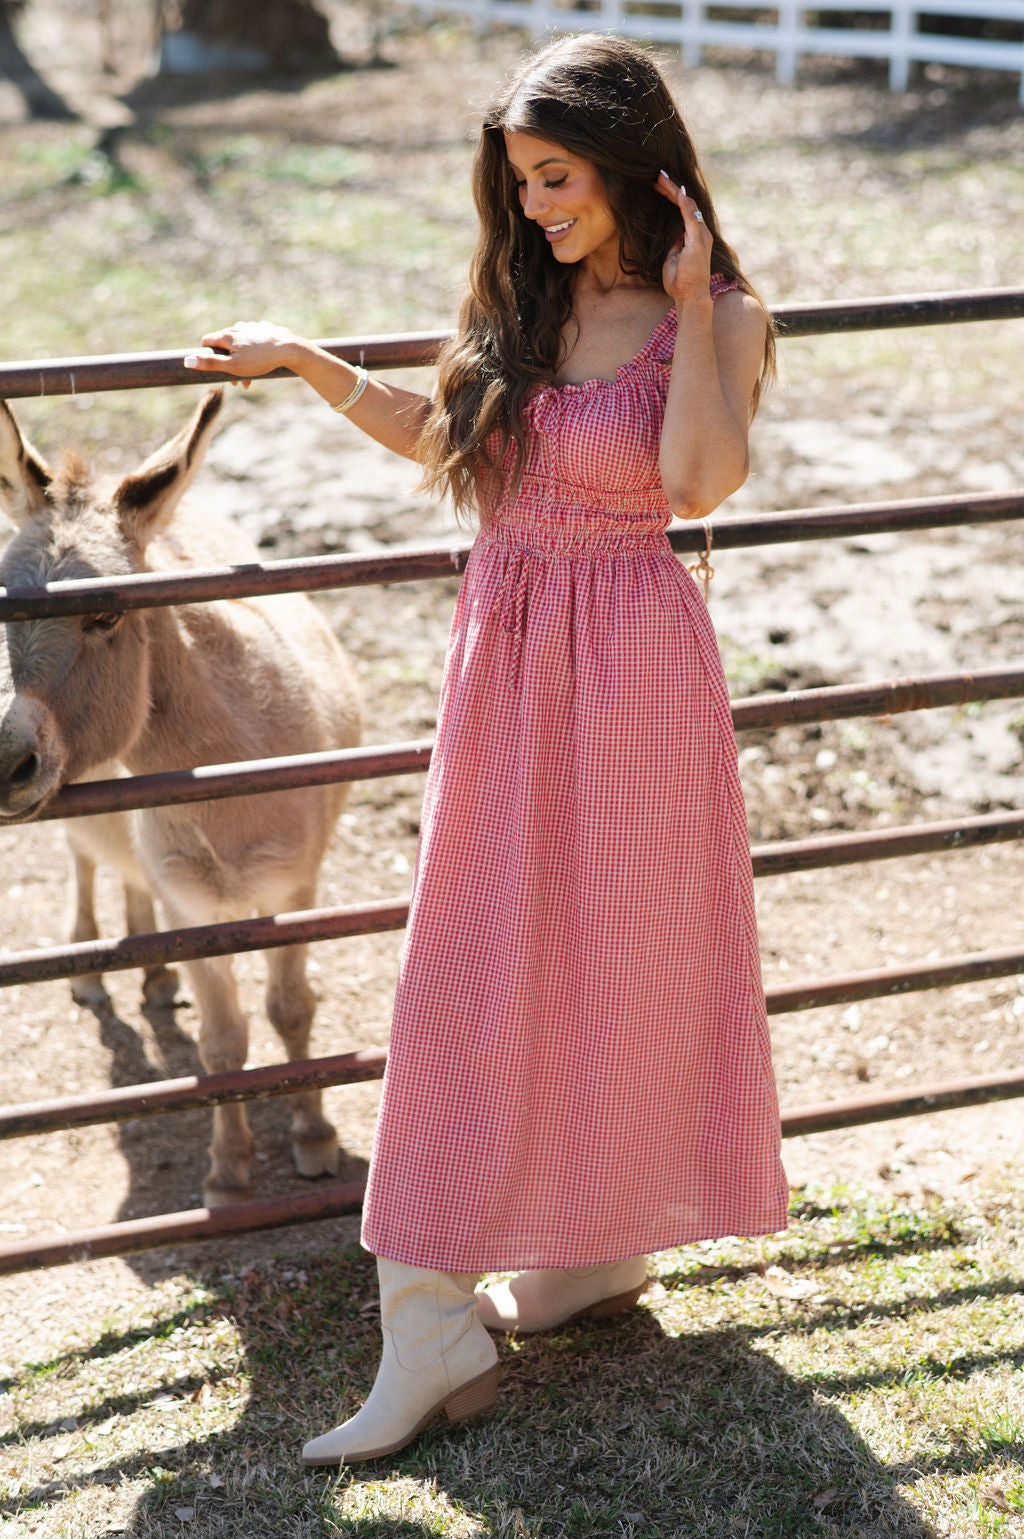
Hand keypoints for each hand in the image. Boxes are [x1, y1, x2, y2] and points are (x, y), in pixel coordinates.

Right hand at [183, 321, 302, 383]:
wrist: (289, 350)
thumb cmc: (260, 360)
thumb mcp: (232, 366)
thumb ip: (210, 363)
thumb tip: (187, 361)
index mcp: (227, 335)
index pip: (206, 341)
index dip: (206, 355)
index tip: (214, 369)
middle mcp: (238, 328)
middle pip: (224, 345)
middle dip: (228, 364)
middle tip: (238, 383)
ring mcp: (252, 327)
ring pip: (240, 344)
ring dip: (242, 360)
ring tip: (252, 377)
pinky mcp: (266, 329)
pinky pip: (255, 341)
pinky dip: (255, 353)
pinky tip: (263, 362)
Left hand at [654, 171, 712, 304]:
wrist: (691, 297)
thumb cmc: (681, 283)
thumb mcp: (672, 259)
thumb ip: (674, 244)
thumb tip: (671, 234)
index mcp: (694, 236)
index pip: (683, 210)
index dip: (671, 196)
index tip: (658, 186)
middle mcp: (701, 232)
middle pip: (686, 203)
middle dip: (671, 188)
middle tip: (657, 175)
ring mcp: (701, 235)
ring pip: (688, 204)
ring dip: (674, 190)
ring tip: (660, 177)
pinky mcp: (698, 239)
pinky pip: (690, 215)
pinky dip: (683, 201)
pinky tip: (676, 189)